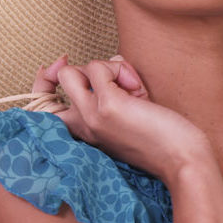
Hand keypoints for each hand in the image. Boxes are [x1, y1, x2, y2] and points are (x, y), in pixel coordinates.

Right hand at [31, 55, 209, 181]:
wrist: (182, 160)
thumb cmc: (162, 139)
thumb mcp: (125, 115)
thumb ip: (108, 92)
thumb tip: (109, 62)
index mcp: (83, 132)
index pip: (40, 108)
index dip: (44, 80)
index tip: (61, 68)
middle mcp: (81, 126)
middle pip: (50, 82)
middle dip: (72, 66)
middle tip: (106, 75)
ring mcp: (90, 117)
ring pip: (69, 71)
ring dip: (101, 68)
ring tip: (129, 86)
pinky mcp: (107, 106)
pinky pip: (97, 67)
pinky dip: (118, 68)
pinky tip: (139, 90)